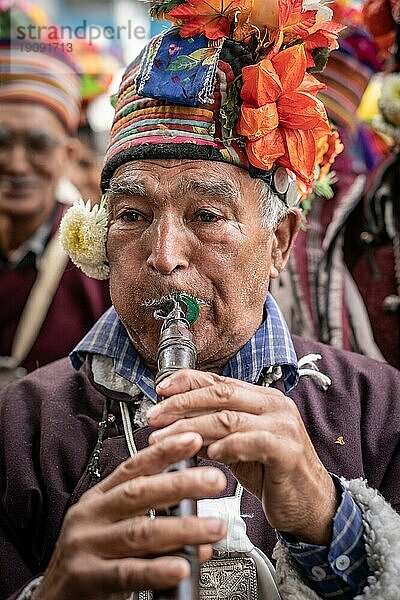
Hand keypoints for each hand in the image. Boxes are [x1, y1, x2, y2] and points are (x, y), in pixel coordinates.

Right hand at [34, 432, 226, 599]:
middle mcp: (91, 516)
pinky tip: (181, 566)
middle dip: (181, 484)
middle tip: (214, 480)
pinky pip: (128, 572)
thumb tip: (198, 521)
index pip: (134, 467)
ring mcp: (87, 546)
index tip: (193, 439)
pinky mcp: (87, 577)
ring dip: (183, 528)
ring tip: (213, 527)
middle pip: (140, 493)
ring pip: (140, 531)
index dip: (164, 452)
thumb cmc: (90, 559)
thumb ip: (153, 520)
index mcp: (99, 498)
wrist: (53, 599)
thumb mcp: (114, 528)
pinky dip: (158, 569)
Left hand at [148, 370, 338, 545]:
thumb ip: (215, 430)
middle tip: (154, 417)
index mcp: (262, 399)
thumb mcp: (239, 446)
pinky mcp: (288, 450)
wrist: (311, 504)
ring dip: (191, 428)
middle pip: (220, 394)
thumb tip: (176, 421)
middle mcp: (274, 405)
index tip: (161, 389)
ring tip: (166, 440)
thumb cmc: (274, 474)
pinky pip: (251, 442)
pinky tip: (209, 454)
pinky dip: (226, 446)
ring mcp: (283, 425)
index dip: (187, 381)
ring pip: (228, 418)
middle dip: (181, 404)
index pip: (219, 381)